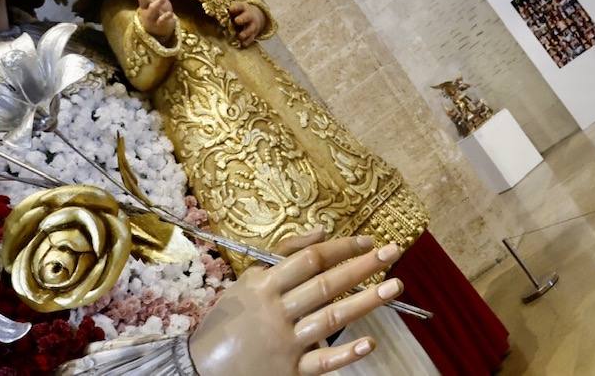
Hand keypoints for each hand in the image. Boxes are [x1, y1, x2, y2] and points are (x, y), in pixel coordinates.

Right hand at [136, 0, 175, 42]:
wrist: (159, 31)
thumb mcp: (159, 1)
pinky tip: (170, 13)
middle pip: (143, 1)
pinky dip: (165, 17)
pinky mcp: (158, 25)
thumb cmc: (158, 13)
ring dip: (156, 4)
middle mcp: (146, 9)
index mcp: (146, 2)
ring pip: (152, 10)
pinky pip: (161, 21)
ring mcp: (151, 17)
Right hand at [189, 230, 405, 375]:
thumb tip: (322, 232)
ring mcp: (285, 342)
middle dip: (362, 266)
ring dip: (365, 301)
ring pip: (331, 317)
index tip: (367, 241)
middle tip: (393, 252)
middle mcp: (276, 311)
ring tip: (393, 287)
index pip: (310, 259)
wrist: (201, 367)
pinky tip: (369, 343)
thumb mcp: (249, 279)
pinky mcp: (290, 371)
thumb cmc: (230, 319)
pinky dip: (346, 354)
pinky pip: (322, 362)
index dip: (341, 247)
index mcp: (265, 285)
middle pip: (326, 283)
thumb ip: (284, 254)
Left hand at [230, 1, 266, 46]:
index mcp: (243, 8)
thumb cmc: (239, 13)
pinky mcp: (253, 34)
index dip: (235, 7)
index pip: (239, 6)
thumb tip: (213, 12)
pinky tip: (242, 44)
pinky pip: (251, 38)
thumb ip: (227, 11)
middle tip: (237, 21)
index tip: (230, 9)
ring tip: (240, 36)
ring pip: (250, 29)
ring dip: (245, 33)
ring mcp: (252, 26)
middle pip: (247, 17)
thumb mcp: (235, 9)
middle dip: (242, 19)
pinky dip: (247, 42)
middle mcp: (249, 16)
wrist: (253, 17)